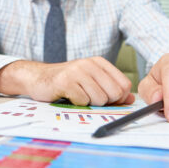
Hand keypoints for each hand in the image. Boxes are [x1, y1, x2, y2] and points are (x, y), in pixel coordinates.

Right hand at [0, 57, 134, 105]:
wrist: (38, 78)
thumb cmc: (66, 82)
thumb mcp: (90, 82)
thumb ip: (110, 89)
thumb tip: (131, 99)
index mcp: (99, 63)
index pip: (124, 85)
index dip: (119, 98)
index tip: (107, 99)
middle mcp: (90, 64)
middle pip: (114, 93)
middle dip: (104, 102)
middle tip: (90, 98)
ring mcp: (77, 71)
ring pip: (100, 99)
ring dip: (89, 104)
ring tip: (78, 96)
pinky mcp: (66, 82)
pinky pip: (83, 101)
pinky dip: (77, 104)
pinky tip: (68, 96)